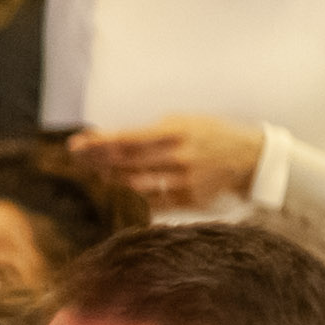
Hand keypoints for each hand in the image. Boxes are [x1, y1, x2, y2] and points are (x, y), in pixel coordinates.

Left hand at [69, 114, 266, 210]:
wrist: (249, 156)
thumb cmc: (211, 134)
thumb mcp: (184, 121)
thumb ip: (151, 132)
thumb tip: (113, 139)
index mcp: (174, 132)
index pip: (126, 139)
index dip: (98, 144)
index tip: (76, 146)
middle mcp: (177, 157)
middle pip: (125, 163)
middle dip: (97, 162)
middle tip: (78, 161)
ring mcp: (183, 181)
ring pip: (135, 186)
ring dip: (111, 182)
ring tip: (98, 176)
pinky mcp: (188, 200)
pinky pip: (152, 202)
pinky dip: (132, 198)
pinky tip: (121, 192)